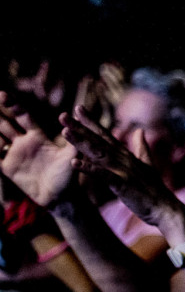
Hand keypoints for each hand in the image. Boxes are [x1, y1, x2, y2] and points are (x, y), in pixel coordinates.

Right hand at [0, 91, 78, 208]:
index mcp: (38, 136)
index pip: (22, 116)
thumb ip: (72, 137)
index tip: (3, 94)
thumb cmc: (69, 176)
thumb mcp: (71, 155)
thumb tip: (70, 115)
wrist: (61, 197)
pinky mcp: (8, 169)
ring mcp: (14, 155)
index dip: (13, 105)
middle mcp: (24, 143)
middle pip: (6, 124)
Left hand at [61, 106, 179, 228]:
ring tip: (64, 132)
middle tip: (63, 115)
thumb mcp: (147, 164)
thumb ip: (141, 147)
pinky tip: (74, 163)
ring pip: (98, 153)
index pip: (106, 135)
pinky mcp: (123, 184)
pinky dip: (89, 168)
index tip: (78, 109)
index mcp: (126, 155)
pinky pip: (103, 175)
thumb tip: (140, 130)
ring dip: (81, 142)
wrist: (164, 207)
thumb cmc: (154, 189)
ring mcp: (123, 170)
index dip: (91, 122)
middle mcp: (123, 159)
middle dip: (80, 127)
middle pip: (98, 140)